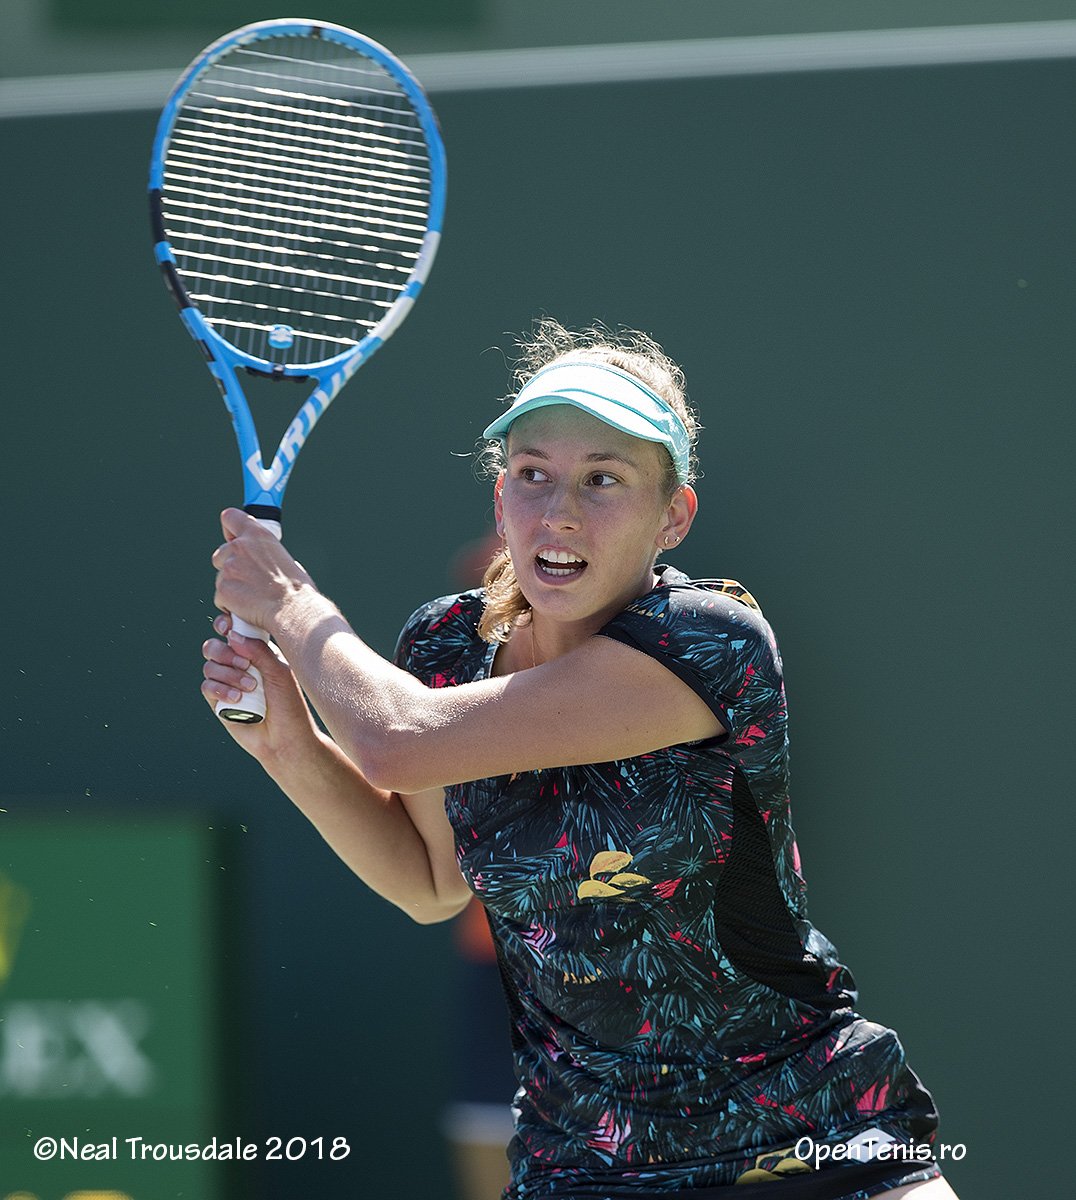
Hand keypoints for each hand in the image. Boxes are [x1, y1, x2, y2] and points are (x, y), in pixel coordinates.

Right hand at [201, 613, 319, 759]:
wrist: (285, 739)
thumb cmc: (289, 704)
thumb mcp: (279, 672)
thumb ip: (258, 651)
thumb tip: (232, 635)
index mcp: (256, 653)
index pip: (233, 631)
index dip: (225, 625)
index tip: (228, 627)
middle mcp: (239, 665)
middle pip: (214, 646)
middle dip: (225, 652)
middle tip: (245, 665)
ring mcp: (227, 683)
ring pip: (209, 665)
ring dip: (228, 674)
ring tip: (249, 688)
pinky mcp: (218, 701)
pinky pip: (206, 686)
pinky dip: (220, 689)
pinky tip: (237, 698)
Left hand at [211, 508, 315, 633]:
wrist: (293, 609)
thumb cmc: (297, 589)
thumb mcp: (285, 558)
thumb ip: (266, 555)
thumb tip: (261, 564)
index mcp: (258, 535)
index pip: (230, 517)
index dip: (230, 530)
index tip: (233, 538)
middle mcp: (240, 547)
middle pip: (220, 553)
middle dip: (229, 566)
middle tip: (248, 579)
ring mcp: (229, 568)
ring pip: (221, 578)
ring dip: (232, 588)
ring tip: (253, 598)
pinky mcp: (223, 589)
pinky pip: (220, 598)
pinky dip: (230, 605)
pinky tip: (247, 609)